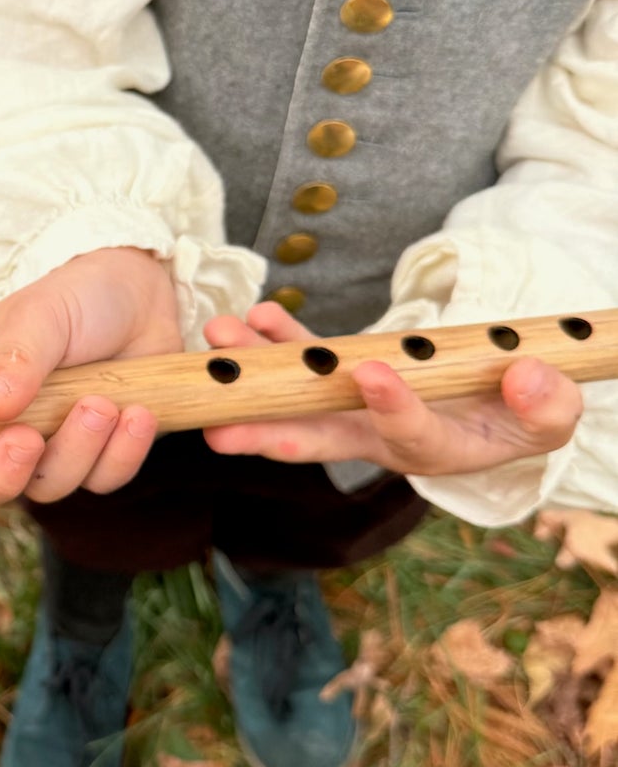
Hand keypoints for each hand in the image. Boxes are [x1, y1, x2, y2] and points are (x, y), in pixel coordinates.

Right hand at [0, 247, 181, 504]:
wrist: (146, 295)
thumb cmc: (78, 297)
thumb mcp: (40, 313)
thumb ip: (14, 358)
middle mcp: (4, 425)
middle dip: (8, 472)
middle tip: (28, 438)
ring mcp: (53, 443)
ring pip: (51, 485)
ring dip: (77, 450)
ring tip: (100, 402)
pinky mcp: (101, 453)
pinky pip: (104, 478)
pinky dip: (122, 453)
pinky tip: (137, 413)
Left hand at [202, 301, 582, 475]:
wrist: (490, 404)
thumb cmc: (520, 412)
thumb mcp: (548, 414)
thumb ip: (544, 404)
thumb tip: (524, 377)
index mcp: (435, 450)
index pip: (408, 434)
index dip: (392, 407)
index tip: (374, 374)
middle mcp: (379, 438)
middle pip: (320, 439)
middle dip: (268, 434)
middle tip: (219, 432)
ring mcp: (351, 409)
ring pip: (295, 396)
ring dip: (253, 370)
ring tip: (218, 339)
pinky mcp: (339, 378)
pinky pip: (301, 359)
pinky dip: (276, 339)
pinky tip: (253, 317)